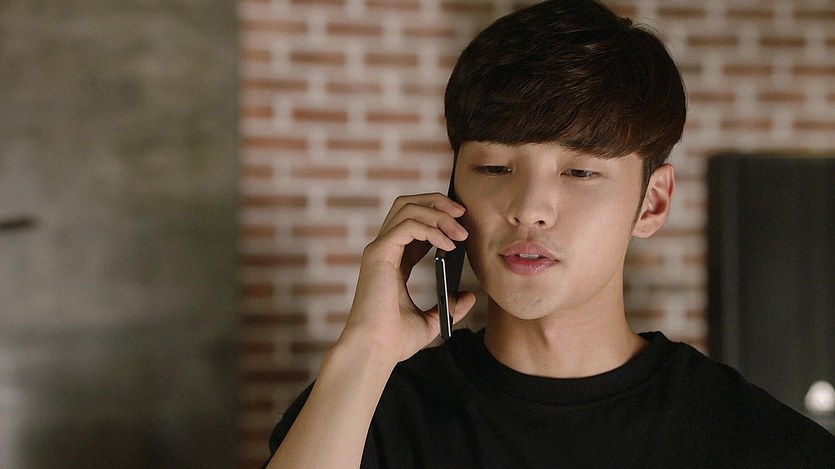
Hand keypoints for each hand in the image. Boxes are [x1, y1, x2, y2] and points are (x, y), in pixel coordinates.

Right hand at [337, 193, 476, 363]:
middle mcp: (384, 250)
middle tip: (462, 214)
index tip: (463, 226)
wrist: (375, 350)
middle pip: (407, 204)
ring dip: (438, 214)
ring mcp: (379, 250)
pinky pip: (407, 225)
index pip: (414, 222)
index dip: (438, 216)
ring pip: (407, 207)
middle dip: (437, 202)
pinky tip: (447, 245)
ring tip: (460, 232)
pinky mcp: (378, 254)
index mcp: (394, 261)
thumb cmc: (394, 340)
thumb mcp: (431, 321)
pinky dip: (431, 229)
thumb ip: (449, 306)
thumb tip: (469, 296)